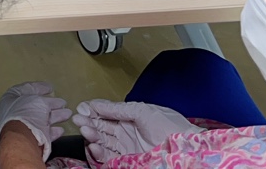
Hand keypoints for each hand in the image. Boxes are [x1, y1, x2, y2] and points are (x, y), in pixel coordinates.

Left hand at [0, 82, 72, 160]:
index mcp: (12, 98)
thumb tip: (55, 102)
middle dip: (51, 103)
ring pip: (42, 119)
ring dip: (56, 116)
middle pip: (36, 105)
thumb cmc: (26, 114)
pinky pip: (44, 133)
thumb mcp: (39, 101)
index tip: (50, 87)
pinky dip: (53, 131)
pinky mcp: (32, 139)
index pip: (27, 89)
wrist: (24, 138)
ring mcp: (24, 126)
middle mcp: (16, 112)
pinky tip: (60, 129)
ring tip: (68, 113)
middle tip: (62, 102)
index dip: (39, 87)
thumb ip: (48, 100)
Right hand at [73, 100, 201, 162]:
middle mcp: (125, 132)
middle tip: (79, 120)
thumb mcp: (143, 111)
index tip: (82, 108)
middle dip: (88, 122)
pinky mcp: (125, 161)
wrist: (187, 149)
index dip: (92, 110)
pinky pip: (106, 157)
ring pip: (101, 142)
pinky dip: (97, 152)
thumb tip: (95, 104)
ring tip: (86, 131)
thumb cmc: (172, 128)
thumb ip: (118, 108)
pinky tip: (94, 146)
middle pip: (100, 127)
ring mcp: (125, 148)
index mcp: (130, 117)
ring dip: (91, 136)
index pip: (105, 113)